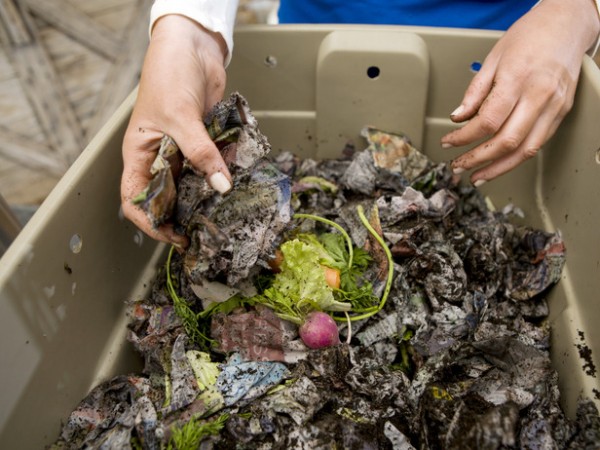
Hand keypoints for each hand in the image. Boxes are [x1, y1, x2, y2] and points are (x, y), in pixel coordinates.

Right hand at [121, 15, 231, 246]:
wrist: (191, 48)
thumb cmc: (168, 77)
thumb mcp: (180, 118)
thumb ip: (200, 153)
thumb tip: (221, 185)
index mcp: (139, 156)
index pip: (136, 201)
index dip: (151, 223)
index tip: (174, 236)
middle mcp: (159, 158)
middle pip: (167, 197)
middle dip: (183, 216)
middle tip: (205, 230)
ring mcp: (183, 151)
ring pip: (193, 184)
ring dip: (206, 197)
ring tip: (223, 213)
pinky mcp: (204, 142)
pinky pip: (212, 165)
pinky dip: (222, 174)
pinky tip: (235, 184)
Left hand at [441, 0, 599, 184]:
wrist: (567, 24)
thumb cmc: (530, 36)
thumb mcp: (493, 58)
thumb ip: (475, 91)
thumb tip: (458, 116)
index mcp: (518, 80)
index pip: (487, 121)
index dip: (463, 138)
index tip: (448, 142)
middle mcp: (539, 96)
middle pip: (506, 141)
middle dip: (478, 159)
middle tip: (458, 165)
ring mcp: (554, 106)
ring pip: (525, 150)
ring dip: (499, 168)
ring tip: (478, 176)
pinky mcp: (562, 112)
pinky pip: (538, 143)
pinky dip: (517, 158)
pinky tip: (500, 163)